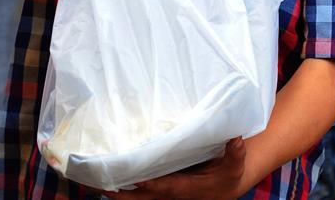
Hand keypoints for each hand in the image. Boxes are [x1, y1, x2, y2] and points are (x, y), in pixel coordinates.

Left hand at [111, 138, 246, 199]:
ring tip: (99, 185)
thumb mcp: (234, 165)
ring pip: (140, 197)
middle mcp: (174, 195)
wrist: (224, 188)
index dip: (155, 185)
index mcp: (189, 190)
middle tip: (106, 188)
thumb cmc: (227, 175)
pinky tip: (108, 182)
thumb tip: (235, 139)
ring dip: (121, 193)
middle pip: (147, 198)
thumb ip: (234, 154)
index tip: (140, 180)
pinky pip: (141, 192)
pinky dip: (126, 188)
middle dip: (127, 195)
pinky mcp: (161, 190)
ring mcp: (165, 194)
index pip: (169, 187)